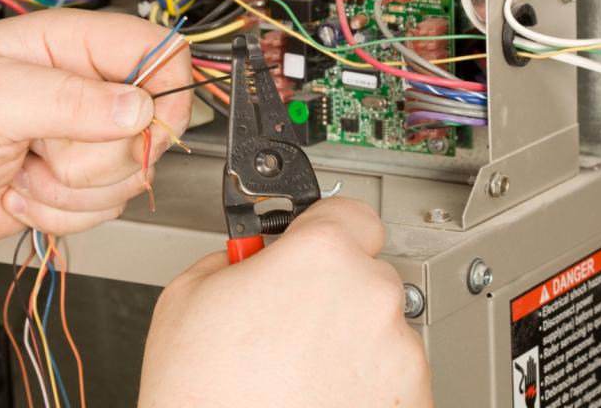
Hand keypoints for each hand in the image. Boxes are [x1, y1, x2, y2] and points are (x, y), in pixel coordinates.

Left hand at [0, 9, 190, 246]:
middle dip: (91, 155)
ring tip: (21, 166)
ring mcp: (80, 140)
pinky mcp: (75, 182)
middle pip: (149, 126)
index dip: (164, 90)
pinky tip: (21, 190)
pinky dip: (60, 213)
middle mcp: (82, 90)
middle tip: (40, 146)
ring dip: (70, 189)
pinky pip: (104, 208)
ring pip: (129, 174)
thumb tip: (137, 106)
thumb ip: (66, 99)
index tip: (141, 125)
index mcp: (66, 45)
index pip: (156, 50)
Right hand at [139, 198, 432, 407]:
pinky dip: (366, 384)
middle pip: (363, 272)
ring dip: (349, 339)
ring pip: (380, 326)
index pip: (349, 211)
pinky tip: (319, 397)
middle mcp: (372, 297)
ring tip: (297, 372)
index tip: (312, 241)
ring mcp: (400, 355)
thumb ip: (235, 256)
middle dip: (330, 290)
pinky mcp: (413, 402)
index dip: (323, 227)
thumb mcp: (187, 294)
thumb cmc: (202, 397)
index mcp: (321, 255)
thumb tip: (253, 257)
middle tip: (285, 322)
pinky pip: (393, 376)